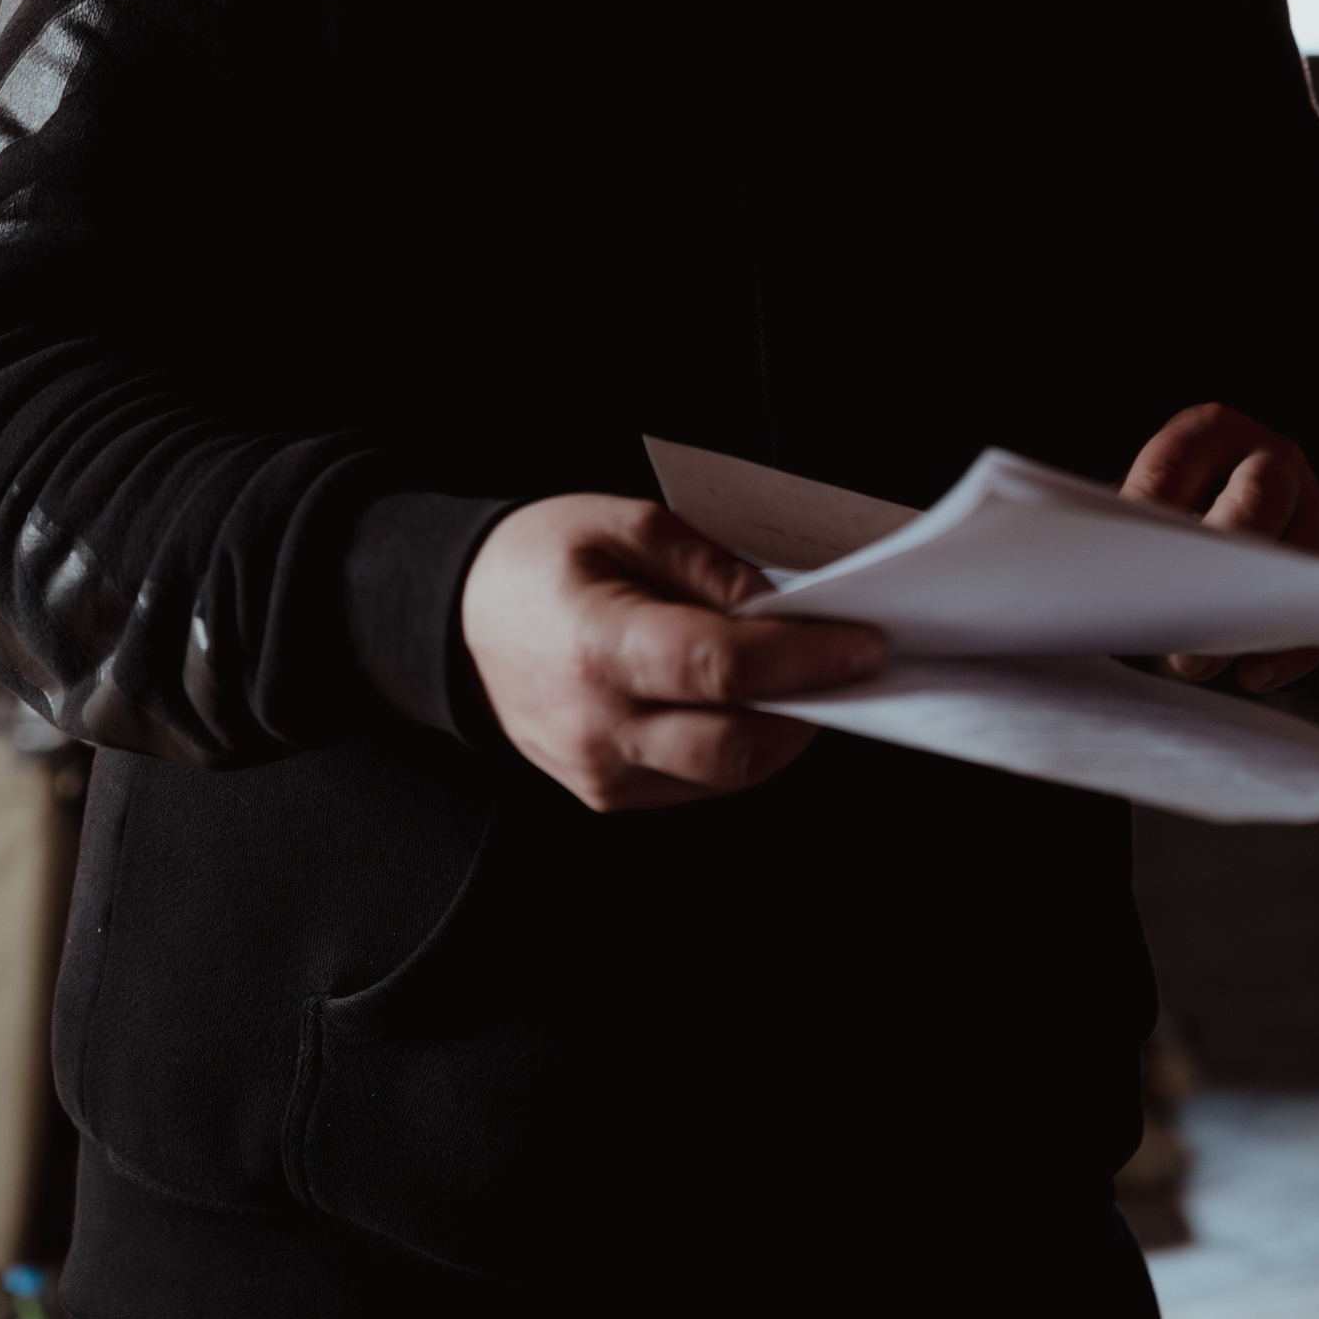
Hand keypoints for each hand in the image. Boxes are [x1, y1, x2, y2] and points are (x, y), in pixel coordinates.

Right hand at [459, 495, 887, 811]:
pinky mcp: (606, 796)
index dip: (806, 661)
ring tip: (795, 677)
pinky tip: (739, 702)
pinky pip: (696, 786)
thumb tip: (780, 610)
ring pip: (728, 777)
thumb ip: (708, 567)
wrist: (454, 622)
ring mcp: (601, 773)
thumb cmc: (534, 560)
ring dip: (780, 732)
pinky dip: (735, 746)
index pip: (724, 670)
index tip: (864, 644)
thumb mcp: (622, 523)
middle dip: (811, 709)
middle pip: (739, 747)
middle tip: (845, 665)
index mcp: (598, 647)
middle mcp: (598, 727)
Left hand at [1118, 403, 1318, 693]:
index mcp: (1210, 431)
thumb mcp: (1151, 492)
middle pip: (1256, 502)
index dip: (1146, 516)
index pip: (1173, 465)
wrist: (1250, 491)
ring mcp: (1315, 500)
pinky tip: (1250, 673)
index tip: (1125, 570)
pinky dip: (1293, 646)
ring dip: (1251, 617)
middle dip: (1218, 570)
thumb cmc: (1182, 501)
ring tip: (1197, 665)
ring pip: (1301, 554)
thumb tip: (1096, 578)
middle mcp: (1271, 457)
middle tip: (1177, 628)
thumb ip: (1131, 522)